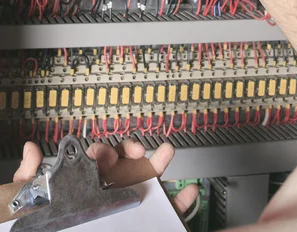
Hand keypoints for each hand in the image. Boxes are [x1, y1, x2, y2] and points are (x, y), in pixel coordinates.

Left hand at [14, 140, 197, 215]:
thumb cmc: (50, 226)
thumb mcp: (35, 202)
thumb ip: (32, 179)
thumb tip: (30, 151)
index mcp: (88, 186)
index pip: (98, 160)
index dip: (103, 151)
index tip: (105, 153)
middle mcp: (112, 192)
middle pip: (126, 162)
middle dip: (131, 149)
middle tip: (133, 149)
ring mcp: (133, 205)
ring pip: (151, 180)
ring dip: (161, 162)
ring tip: (168, 150)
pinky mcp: (150, 221)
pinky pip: (169, 210)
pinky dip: (182, 201)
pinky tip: (189, 192)